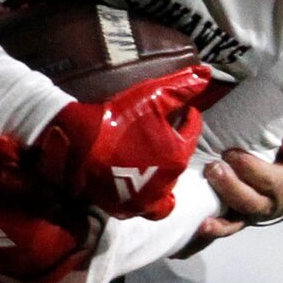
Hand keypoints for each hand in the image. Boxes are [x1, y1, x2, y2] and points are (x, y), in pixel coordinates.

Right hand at [0, 65, 210, 220]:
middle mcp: (168, 181)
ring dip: (164, 172)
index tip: (180, 108)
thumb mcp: (151, 96)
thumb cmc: (116, 118)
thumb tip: (207, 73)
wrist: (74, 144)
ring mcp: (146, 200)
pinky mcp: (126, 209)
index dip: (188, 115)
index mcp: (178, 154)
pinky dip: (147, 196)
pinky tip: (137, 180)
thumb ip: (182, 86)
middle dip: (177, 143)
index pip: (193, 130)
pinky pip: (146, 207)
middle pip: (181, 158)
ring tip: (151, 155)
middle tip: (162, 128)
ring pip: (167, 187)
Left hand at [188, 120, 282, 248]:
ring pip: (234, 223)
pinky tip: (193, 233)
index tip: (232, 153)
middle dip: (230, 187)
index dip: (251, 169)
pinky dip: (209, 233)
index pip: (270, 182)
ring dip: (217, 221)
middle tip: (213, 168)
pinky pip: (223, 230)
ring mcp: (249, 215)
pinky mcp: (234, 220)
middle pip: (250, 203)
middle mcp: (267, 205)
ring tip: (202, 216)